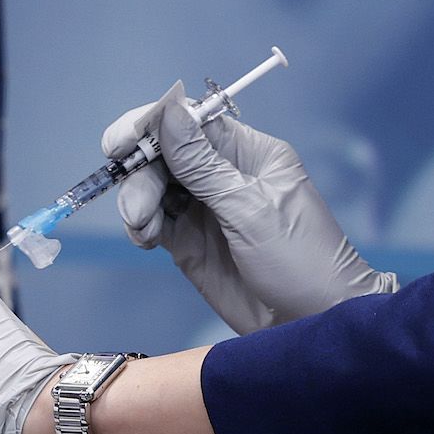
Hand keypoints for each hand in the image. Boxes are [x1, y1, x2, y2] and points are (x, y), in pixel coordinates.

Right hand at [106, 83, 395, 333]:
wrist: (314, 325)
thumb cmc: (301, 261)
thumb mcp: (249, 209)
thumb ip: (201, 164)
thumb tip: (168, 109)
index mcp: (247, 153)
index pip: (190, 122)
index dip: (151, 126)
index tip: (120, 143)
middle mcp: (223, 174)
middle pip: (163, 155)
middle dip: (141, 175)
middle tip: (137, 209)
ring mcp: (204, 208)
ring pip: (152, 186)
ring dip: (137, 202)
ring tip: (144, 229)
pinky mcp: (189, 240)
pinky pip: (153, 220)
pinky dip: (141, 225)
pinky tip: (146, 238)